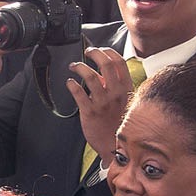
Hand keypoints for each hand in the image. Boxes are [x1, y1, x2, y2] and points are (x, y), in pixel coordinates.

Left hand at [66, 47, 132, 168]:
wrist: (114, 145)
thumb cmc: (118, 123)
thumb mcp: (123, 102)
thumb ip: (113, 87)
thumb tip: (102, 74)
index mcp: (126, 88)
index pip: (119, 62)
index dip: (108, 52)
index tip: (100, 49)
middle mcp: (115, 93)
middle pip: (105, 64)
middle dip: (94, 53)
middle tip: (87, 52)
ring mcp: (102, 102)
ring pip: (91, 76)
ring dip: (80, 67)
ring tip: (74, 66)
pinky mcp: (89, 111)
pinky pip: (78, 93)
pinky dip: (72, 85)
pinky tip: (69, 83)